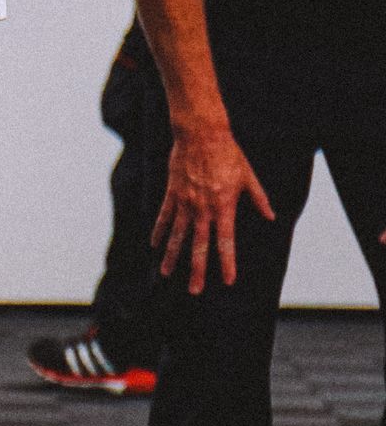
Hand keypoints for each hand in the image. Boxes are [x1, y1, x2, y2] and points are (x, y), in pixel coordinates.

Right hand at [156, 119, 272, 292]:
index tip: (228, 280)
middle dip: (197, 269)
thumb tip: (271, 216)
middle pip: (199, 245)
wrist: (201, 135)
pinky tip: (154, 245)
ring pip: (177, 235)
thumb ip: (258, 198)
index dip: (227, 262)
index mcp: (224, 207)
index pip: (226, 241)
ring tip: (167, 273)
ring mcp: (184, 202)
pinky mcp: (172, 194)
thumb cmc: (229, 154)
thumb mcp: (248, 176)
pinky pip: (163, 217)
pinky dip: (159, 231)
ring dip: (172, 256)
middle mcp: (202, 209)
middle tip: (194, 290)